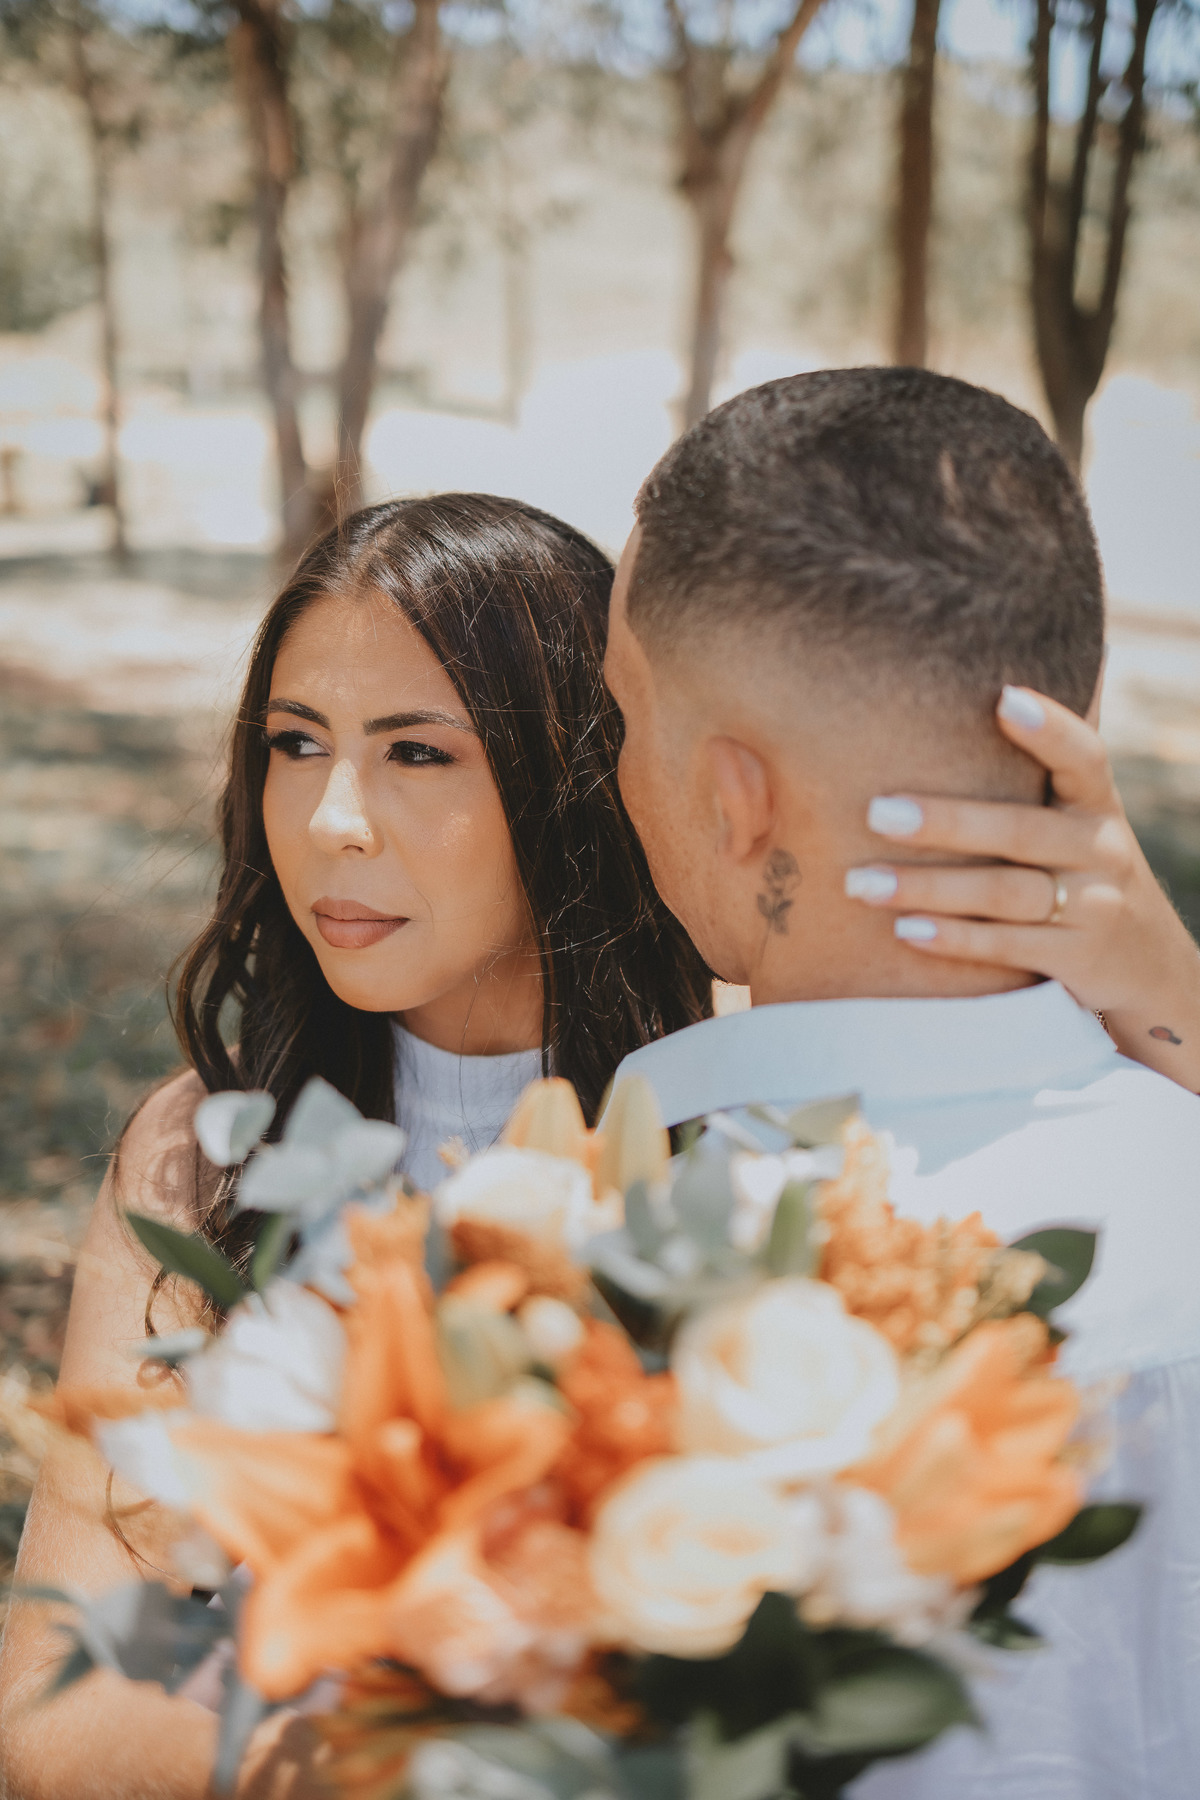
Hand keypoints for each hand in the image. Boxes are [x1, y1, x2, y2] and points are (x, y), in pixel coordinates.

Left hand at [845, 685, 1199, 1092]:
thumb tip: (947, 725)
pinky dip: (954, 939)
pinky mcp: (1078, 958)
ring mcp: (1094, 907)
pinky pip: (1008, 947)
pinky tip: (904, 930)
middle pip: (1021, 831)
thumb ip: (1026, 789)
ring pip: (1004, 893)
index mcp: (1097, 806)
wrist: (1149, 965)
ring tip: (861, 883)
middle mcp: (1101, 850)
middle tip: (875, 813)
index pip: (1083, 758)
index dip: (1049, 729)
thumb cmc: (1079, 876)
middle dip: (946, 822)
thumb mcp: (1072, 829)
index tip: (1003, 699)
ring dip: (928, 888)